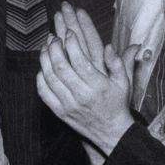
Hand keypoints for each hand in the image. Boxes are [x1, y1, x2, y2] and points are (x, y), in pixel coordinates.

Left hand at [36, 4, 136, 155]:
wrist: (110, 132)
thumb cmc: (117, 103)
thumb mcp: (124, 83)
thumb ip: (118, 63)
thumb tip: (109, 46)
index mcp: (98, 86)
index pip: (80, 60)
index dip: (72, 43)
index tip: (69, 32)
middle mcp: (82, 95)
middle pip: (61, 67)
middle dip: (55, 48)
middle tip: (54, 37)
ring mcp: (68, 104)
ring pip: (50, 77)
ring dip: (45, 59)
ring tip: (46, 47)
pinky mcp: (59, 112)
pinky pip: (44, 92)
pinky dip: (41, 77)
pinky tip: (43, 67)